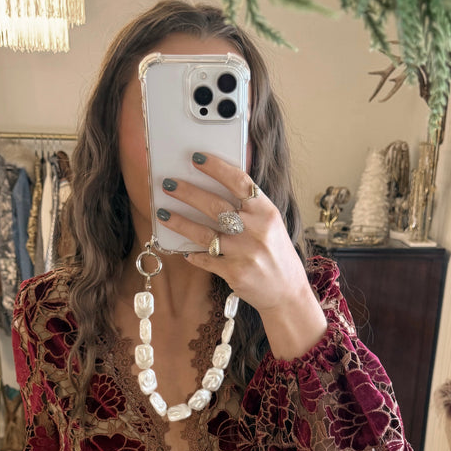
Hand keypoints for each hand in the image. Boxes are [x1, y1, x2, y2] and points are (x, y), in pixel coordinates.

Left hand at [160, 153, 316, 315]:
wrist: (287, 292)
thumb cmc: (276, 253)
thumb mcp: (270, 224)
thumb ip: (249, 207)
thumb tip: (213, 187)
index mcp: (266, 212)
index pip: (239, 182)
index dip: (216, 168)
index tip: (196, 158)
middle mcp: (256, 231)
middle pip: (215, 206)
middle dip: (188, 193)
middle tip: (168, 184)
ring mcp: (244, 253)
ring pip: (204, 234)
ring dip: (180, 222)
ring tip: (162, 213)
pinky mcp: (235, 274)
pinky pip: (205, 260)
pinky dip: (192, 254)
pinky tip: (183, 249)